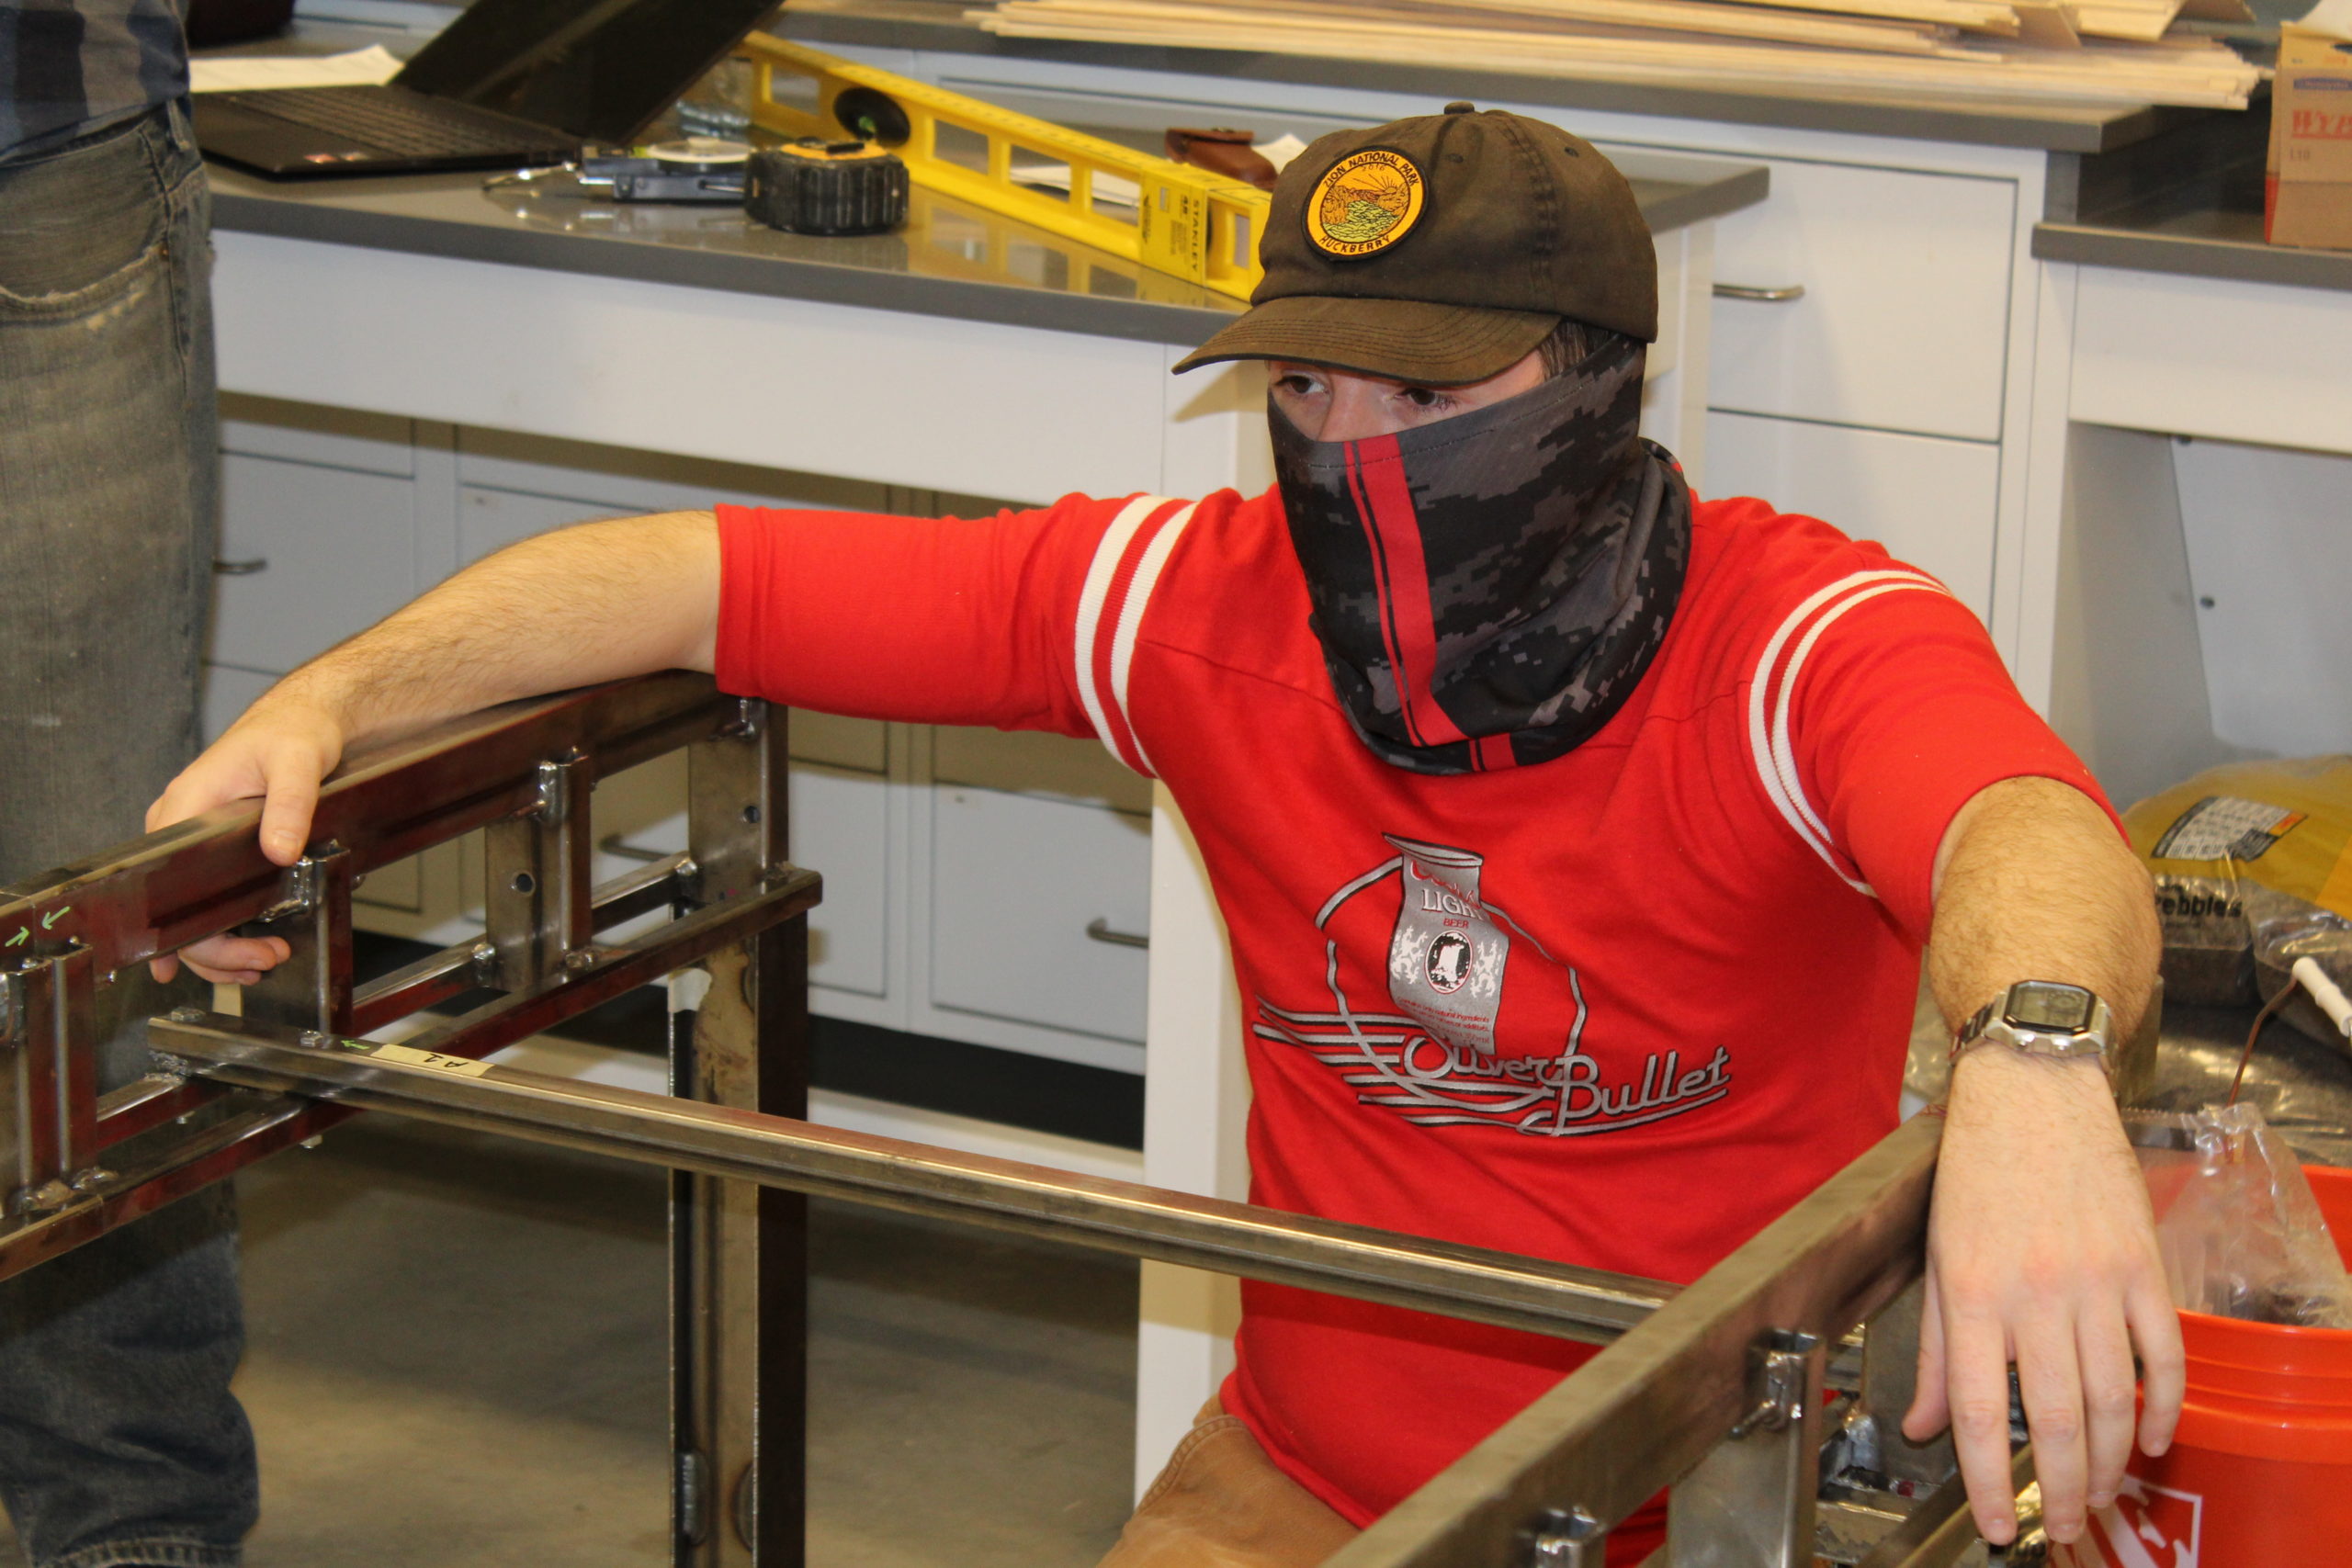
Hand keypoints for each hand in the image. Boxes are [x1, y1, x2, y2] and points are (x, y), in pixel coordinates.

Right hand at [144, 694, 346, 984]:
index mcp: (184, 808)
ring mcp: (193, 842)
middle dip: (218, 949)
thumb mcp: (298, 761)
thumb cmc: (292, 731)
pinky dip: (223, 926)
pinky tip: (243, 947)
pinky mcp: (213, 848)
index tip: (241, 954)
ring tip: (263, 959)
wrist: (301, 718)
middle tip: (266, 961)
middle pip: (176, 911)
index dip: (198, 936)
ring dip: (222, 945)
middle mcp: (178, 829)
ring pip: (189, 910)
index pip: (170, 891)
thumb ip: (291, 804)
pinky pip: (204, 896)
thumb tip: (280, 850)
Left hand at [1903, 1048, 2182, 1547]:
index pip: (1979, 1409)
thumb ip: (1936, 1351)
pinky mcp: (2144, 1267)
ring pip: (2114, 1399)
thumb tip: (1925, 1426)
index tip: (1992, 1528)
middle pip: (2058, 1420)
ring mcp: (2098, 1281)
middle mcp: (2036, 1293)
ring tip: (2099, 1494)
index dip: (1984, 1479)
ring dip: (2111, 1462)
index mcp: (1973, 1292)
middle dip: (2060, 1490)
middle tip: (2057, 1528)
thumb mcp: (1936, 1258)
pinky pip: (2165, 1355)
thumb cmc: (1975, 1172)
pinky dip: (2164, 1407)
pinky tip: (2151, 1440)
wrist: (2032, 1094)